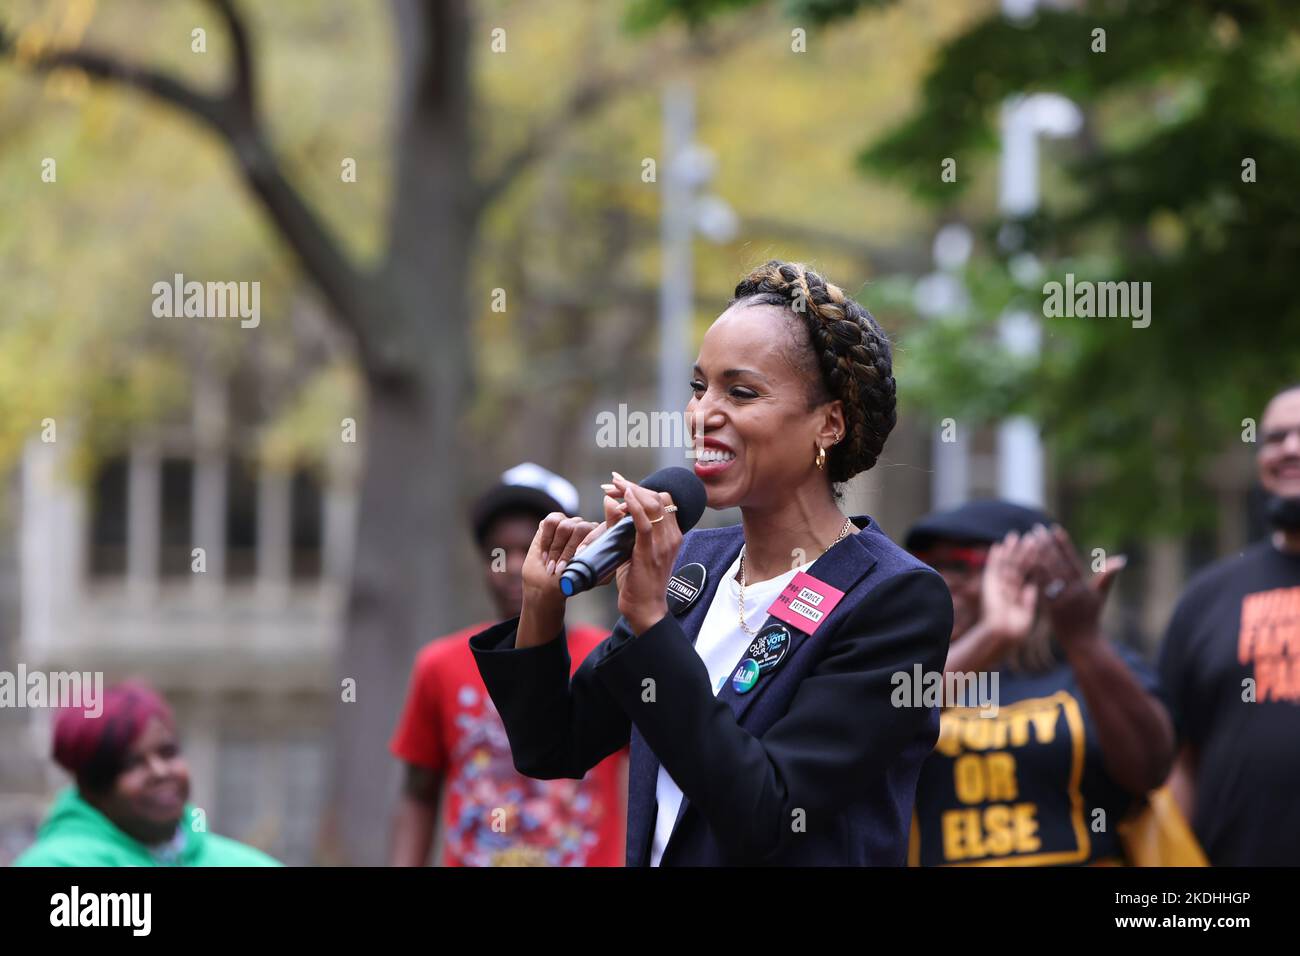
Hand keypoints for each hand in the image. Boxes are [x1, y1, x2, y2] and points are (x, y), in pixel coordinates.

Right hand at [521, 511, 602, 615]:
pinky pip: (552, 522)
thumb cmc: (575, 581)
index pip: (604, 529)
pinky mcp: (555, 519)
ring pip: (565, 526)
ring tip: (552, 567)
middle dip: (568, 551)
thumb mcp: (596, 578)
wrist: (550, 582)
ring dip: (556, 550)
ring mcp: (572, 522)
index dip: (590, 541)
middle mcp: (588, 527)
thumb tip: (609, 559)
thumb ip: (606, 569)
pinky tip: (545, 556)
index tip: (579, 555)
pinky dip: (547, 541)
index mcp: (602, 538)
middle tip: (561, 569)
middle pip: (581, 528)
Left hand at [608, 472, 682, 634]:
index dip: (641, 487)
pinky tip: (624, 498)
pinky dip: (634, 507)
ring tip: (614, 486)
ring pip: (653, 506)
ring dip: (632, 492)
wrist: (646, 609)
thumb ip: (620, 525)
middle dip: (634, 485)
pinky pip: (645, 524)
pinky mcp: (651, 553)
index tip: (620, 483)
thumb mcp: (630, 549)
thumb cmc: (638, 582)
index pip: (662, 500)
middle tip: (612, 482)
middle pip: (658, 497)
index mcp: (671, 534)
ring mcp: (664, 544)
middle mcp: (672, 536)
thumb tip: (609, 500)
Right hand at [978, 531, 1038, 649]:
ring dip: (1011, 550)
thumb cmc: (1015, 629)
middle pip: (1018, 565)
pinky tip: (998, 546)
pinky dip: (995, 557)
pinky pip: (993, 568)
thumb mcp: (1026, 613)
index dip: (1034, 561)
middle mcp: (1007, 587)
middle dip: (1023, 551)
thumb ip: (1029, 599)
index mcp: (1017, 595)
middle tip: (1031, 536)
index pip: (1027, 574)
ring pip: (1006, 564)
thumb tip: (1033, 586)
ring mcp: (997, 585)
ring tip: (1015, 535)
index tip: (1040, 551)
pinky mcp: (990, 585)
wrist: (1002, 634)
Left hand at [1027, 524, 1125, 647]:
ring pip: (1044, 574)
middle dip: (1045, 545)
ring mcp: (1057, 600)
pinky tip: (1020, 562)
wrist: (1082, 641)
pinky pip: (1036, 588)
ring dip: (1034, 556)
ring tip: (1027, 540)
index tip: (1054, 528)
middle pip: (1055, 564)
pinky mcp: (1046, 607)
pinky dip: (1029, 575)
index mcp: (1082, 586)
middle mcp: (1070, 592)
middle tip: (1036, 528)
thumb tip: (1121, 559)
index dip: (1063, 544)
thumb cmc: (1091, 616)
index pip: (1070, 560)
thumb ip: (1107, 577)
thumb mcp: (1100, 596)